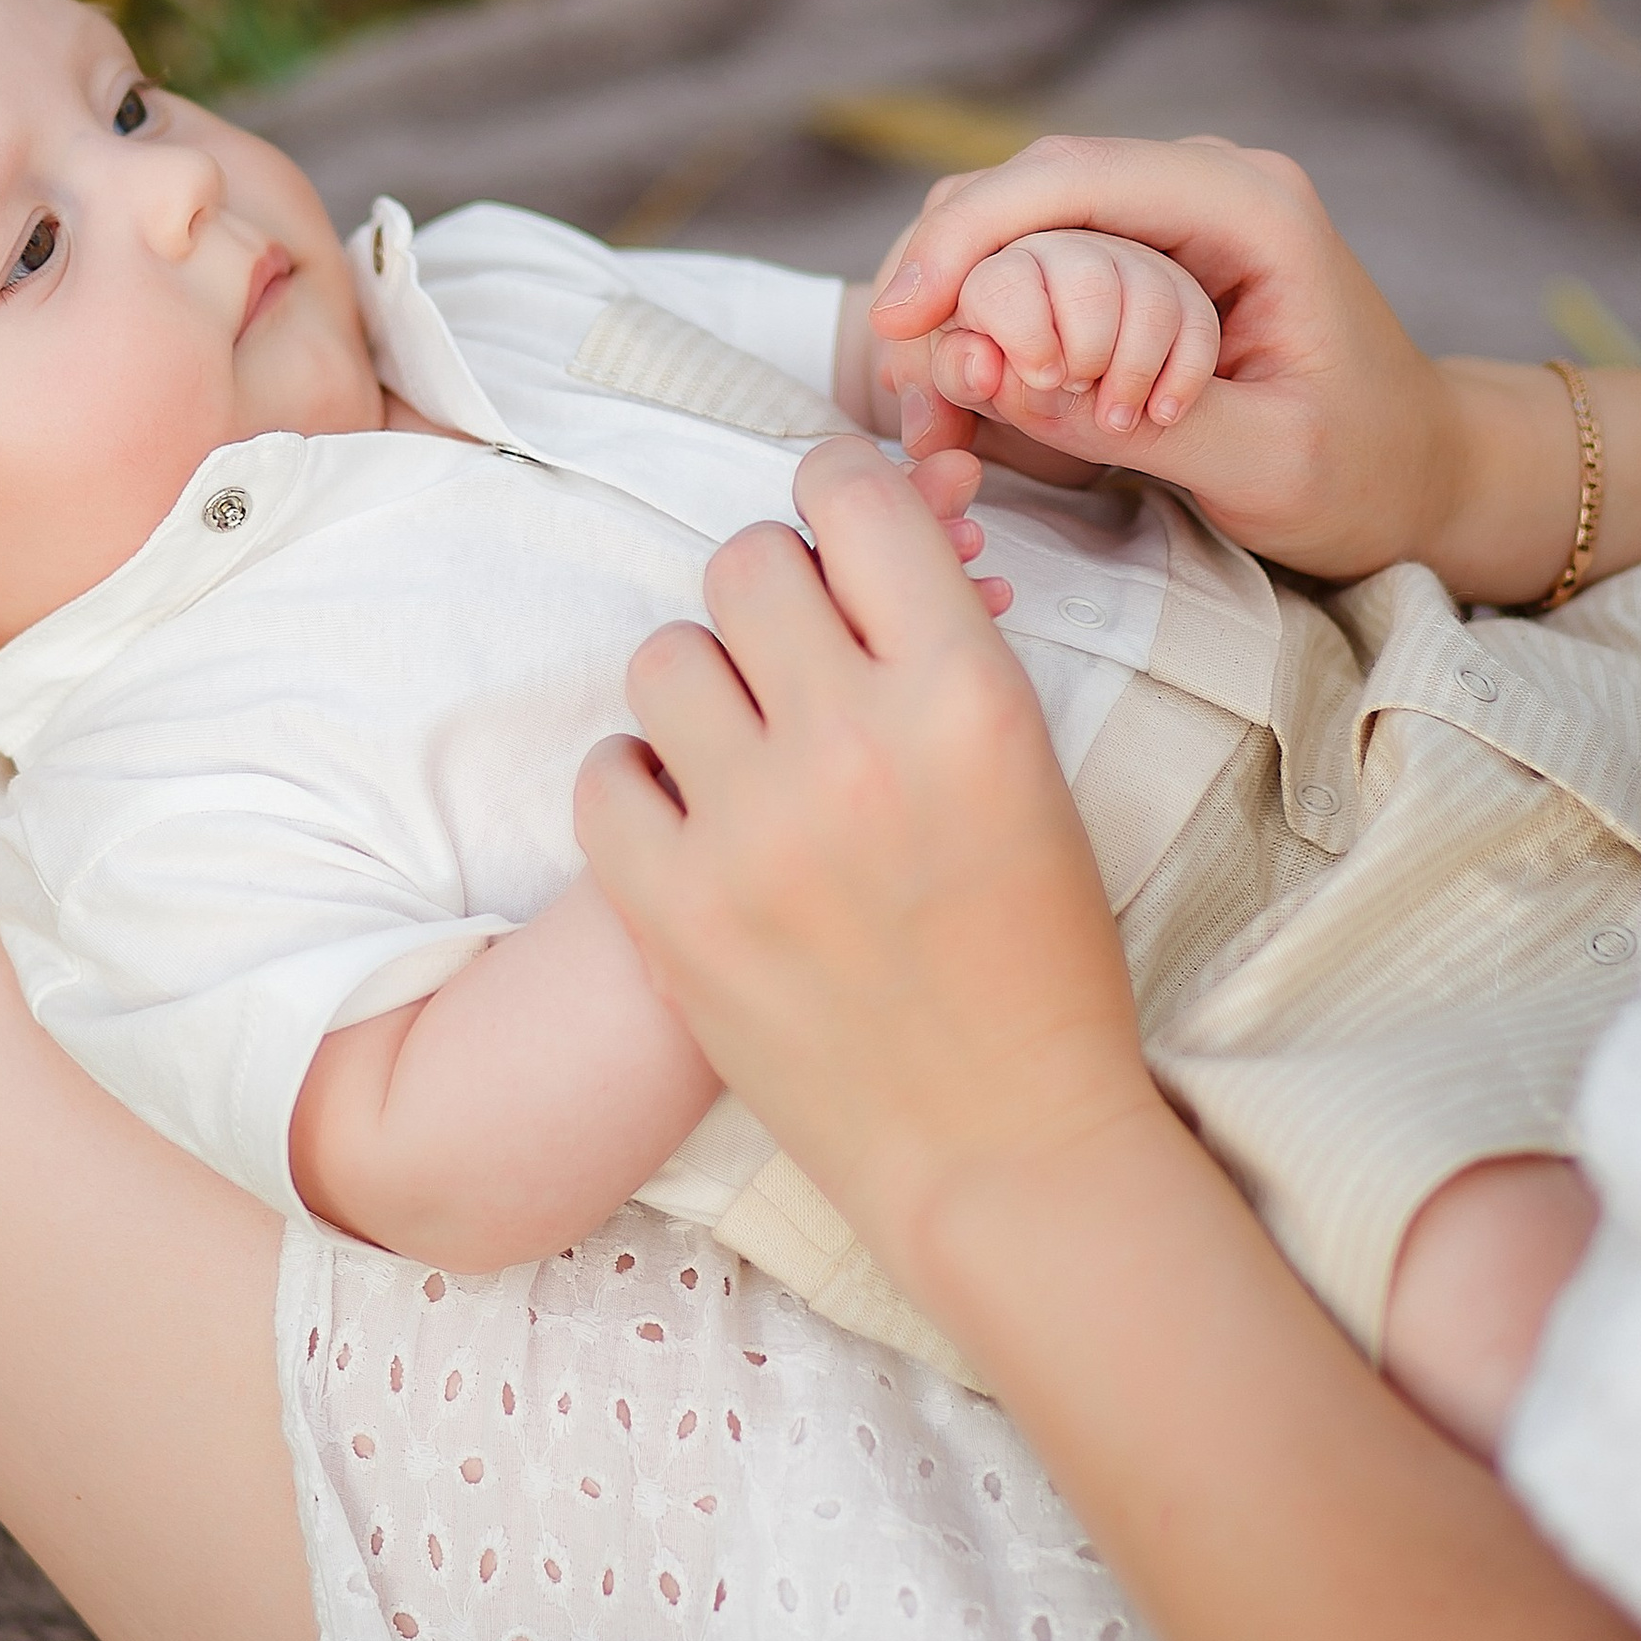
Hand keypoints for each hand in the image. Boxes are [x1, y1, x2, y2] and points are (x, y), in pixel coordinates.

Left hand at [576, 435, 1149, 1283]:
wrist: (1003, 1144)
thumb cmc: (1036, 957)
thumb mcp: (1029, 770)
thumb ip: (940, 648)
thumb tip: (860, 537)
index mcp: (966, 695)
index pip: (854, 499)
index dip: (835, 497)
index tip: (831, 532)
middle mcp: (855, 744)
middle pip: (744, 563)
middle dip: (769, 598)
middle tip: (794, 663)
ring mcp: (752, 831)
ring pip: (663, 656)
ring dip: (702, 690)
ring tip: (746, 755)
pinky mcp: (673, 913)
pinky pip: (604, 772)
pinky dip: (642, 788)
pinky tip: (694, 825)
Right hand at [871, 134, 1469, 581]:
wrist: (1425, 471)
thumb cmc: (1365, 474)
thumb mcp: (1264, 466)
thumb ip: (1136, 425)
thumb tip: (993, 382)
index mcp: (1252, 209)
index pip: (1076, 176)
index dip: (971, 234)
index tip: (902, 314)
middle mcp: (1207, 183)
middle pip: (1031, 181)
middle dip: (945, 260)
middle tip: (892, 361)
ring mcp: (1174, 212)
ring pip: (1023, 212)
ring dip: (957, 285)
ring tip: (914, 378)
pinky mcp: (1150, 253)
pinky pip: (1042, 252)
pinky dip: (986, 304)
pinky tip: (955, 370)